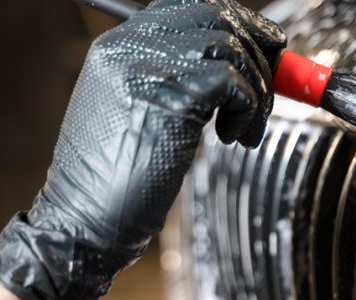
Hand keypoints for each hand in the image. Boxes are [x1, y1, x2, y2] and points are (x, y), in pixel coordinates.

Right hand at [0, 0, 285, 299]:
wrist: (82, 221)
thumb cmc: (116, 180)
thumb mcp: (139, 114)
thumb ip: (178, 80)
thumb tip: (240, 66)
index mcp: (118, 45)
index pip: (189, 7)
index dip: (236, 23)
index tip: (263, 49)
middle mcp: (129, 46)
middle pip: (215, 15)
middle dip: (257, 46)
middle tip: (272, 83)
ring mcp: (147, 69)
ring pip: (231, 48)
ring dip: (257, 89)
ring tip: (246, 128)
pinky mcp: (172, 98)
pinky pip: (234, 83)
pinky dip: (249, 109)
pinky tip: (233, 139)